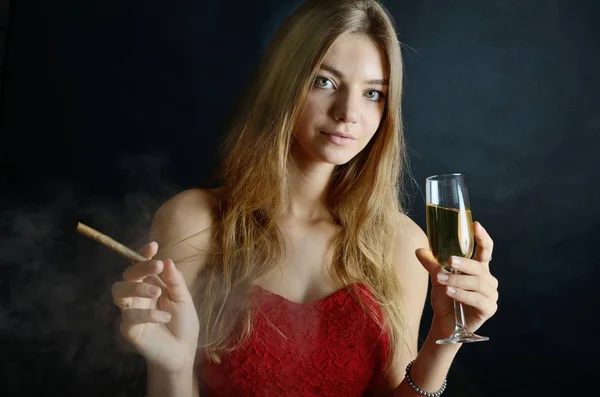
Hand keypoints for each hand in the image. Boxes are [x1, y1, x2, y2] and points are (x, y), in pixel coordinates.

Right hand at [111, 242, 199, 372]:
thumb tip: (167, 261)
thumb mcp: (183, 299)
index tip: (153, 246)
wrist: (183, 351)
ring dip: (137, 287)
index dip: (143, 254)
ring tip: (157, 291)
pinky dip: (148, 314)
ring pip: (119, 292)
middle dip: (140, 267)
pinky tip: (164, 316)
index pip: (141, 266)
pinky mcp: (129, 329)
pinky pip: (131, 316)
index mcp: (152, 285)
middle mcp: (138, 295)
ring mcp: (131, 311)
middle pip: (127, 275)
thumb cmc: (183, 323)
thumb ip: (175, 281)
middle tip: (157, 266)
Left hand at [416, 221, 498, 336]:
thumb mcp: (437, 278)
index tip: (475, 225)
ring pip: (477, 283)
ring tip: (441, 281)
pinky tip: (449, 292)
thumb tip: (419, 250)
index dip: (482, 237)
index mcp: (479, 269)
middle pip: (479, 267)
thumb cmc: (445, 299)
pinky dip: (462, 294)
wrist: (444, 323)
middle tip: (449, 261)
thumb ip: (431, 264)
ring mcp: (491, 295)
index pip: (485, 250)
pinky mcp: (489, 309)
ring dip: (458, 280)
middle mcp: (488, 280)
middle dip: (464, 263)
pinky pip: (478, 299)